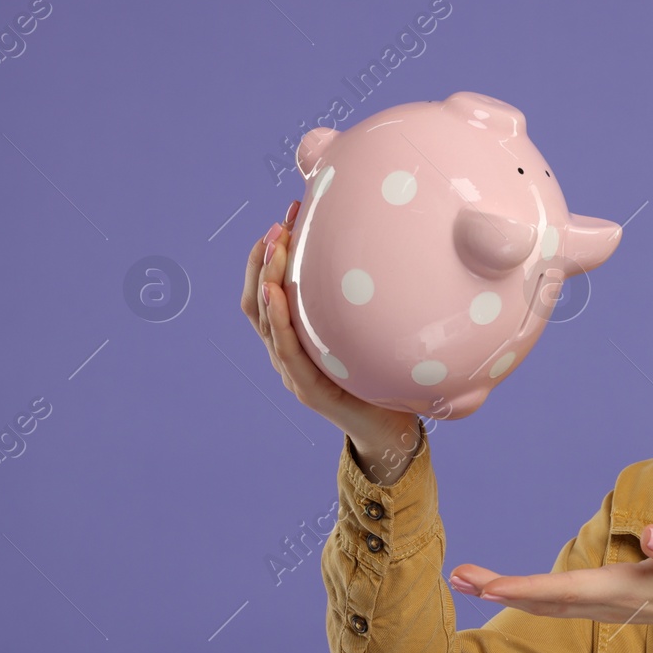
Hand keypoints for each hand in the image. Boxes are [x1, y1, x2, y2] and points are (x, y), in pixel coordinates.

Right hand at [239, 199, 416, 447]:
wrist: (395, 433)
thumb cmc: (383, 380)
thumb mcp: (366, 333)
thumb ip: (357, 304)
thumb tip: (377, 254)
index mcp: (296, 340)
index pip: (268, 292)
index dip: (268, 256)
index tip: (285, 219)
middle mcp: (287, 354)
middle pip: (257, 301)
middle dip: (262, 259)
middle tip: (278, 225)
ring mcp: (293, 373)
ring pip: (266, 321)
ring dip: (266, 278)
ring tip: (273, 246)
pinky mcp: (309, 390)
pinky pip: (288, 349)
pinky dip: (278, 318)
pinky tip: (276, 292)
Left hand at [448, 524, 652, 646]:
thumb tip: (651, 533)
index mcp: (619, 591)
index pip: (563, 590)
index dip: (525, 588)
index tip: (489, 585)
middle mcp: (602, 604)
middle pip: (541, 601)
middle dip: (498, 590)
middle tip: (456, 576)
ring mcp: (600, 607)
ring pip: (543, 604)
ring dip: (503, 593)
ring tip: (464, 579)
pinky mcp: (601, 603)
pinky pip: (553, 603)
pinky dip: (523, 595)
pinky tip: (503, 587)